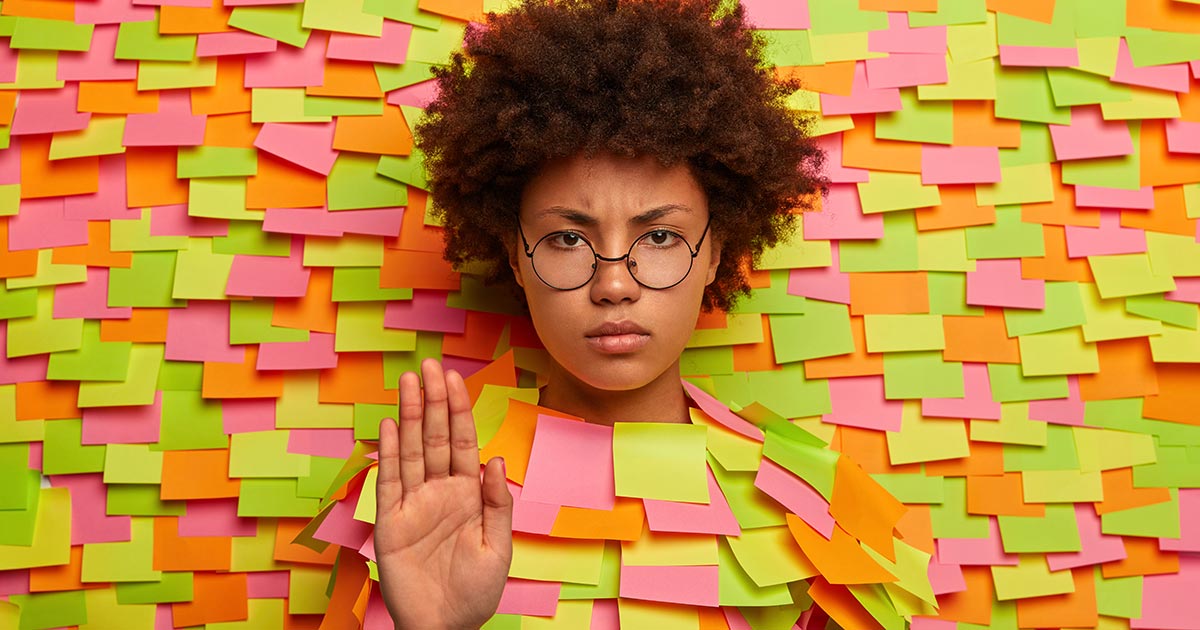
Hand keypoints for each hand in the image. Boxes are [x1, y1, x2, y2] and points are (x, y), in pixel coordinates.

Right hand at [375, 359, 513, 629]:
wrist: (446, 627)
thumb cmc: (476, 592)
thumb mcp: (499, 547)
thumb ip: (498, 502)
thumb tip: (496, 459)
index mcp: (468, 494)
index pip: (461, 442)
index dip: (458, 409)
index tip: (454, 377)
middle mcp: (439, 492)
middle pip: (434, 437)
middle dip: (433, 401)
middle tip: (429, 365)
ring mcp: (413, 505)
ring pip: (410, 451)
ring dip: (408, 416)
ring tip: (408, 382)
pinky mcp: (390, 523)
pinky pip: (388, 482)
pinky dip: (387, 454)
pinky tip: (387, 426)